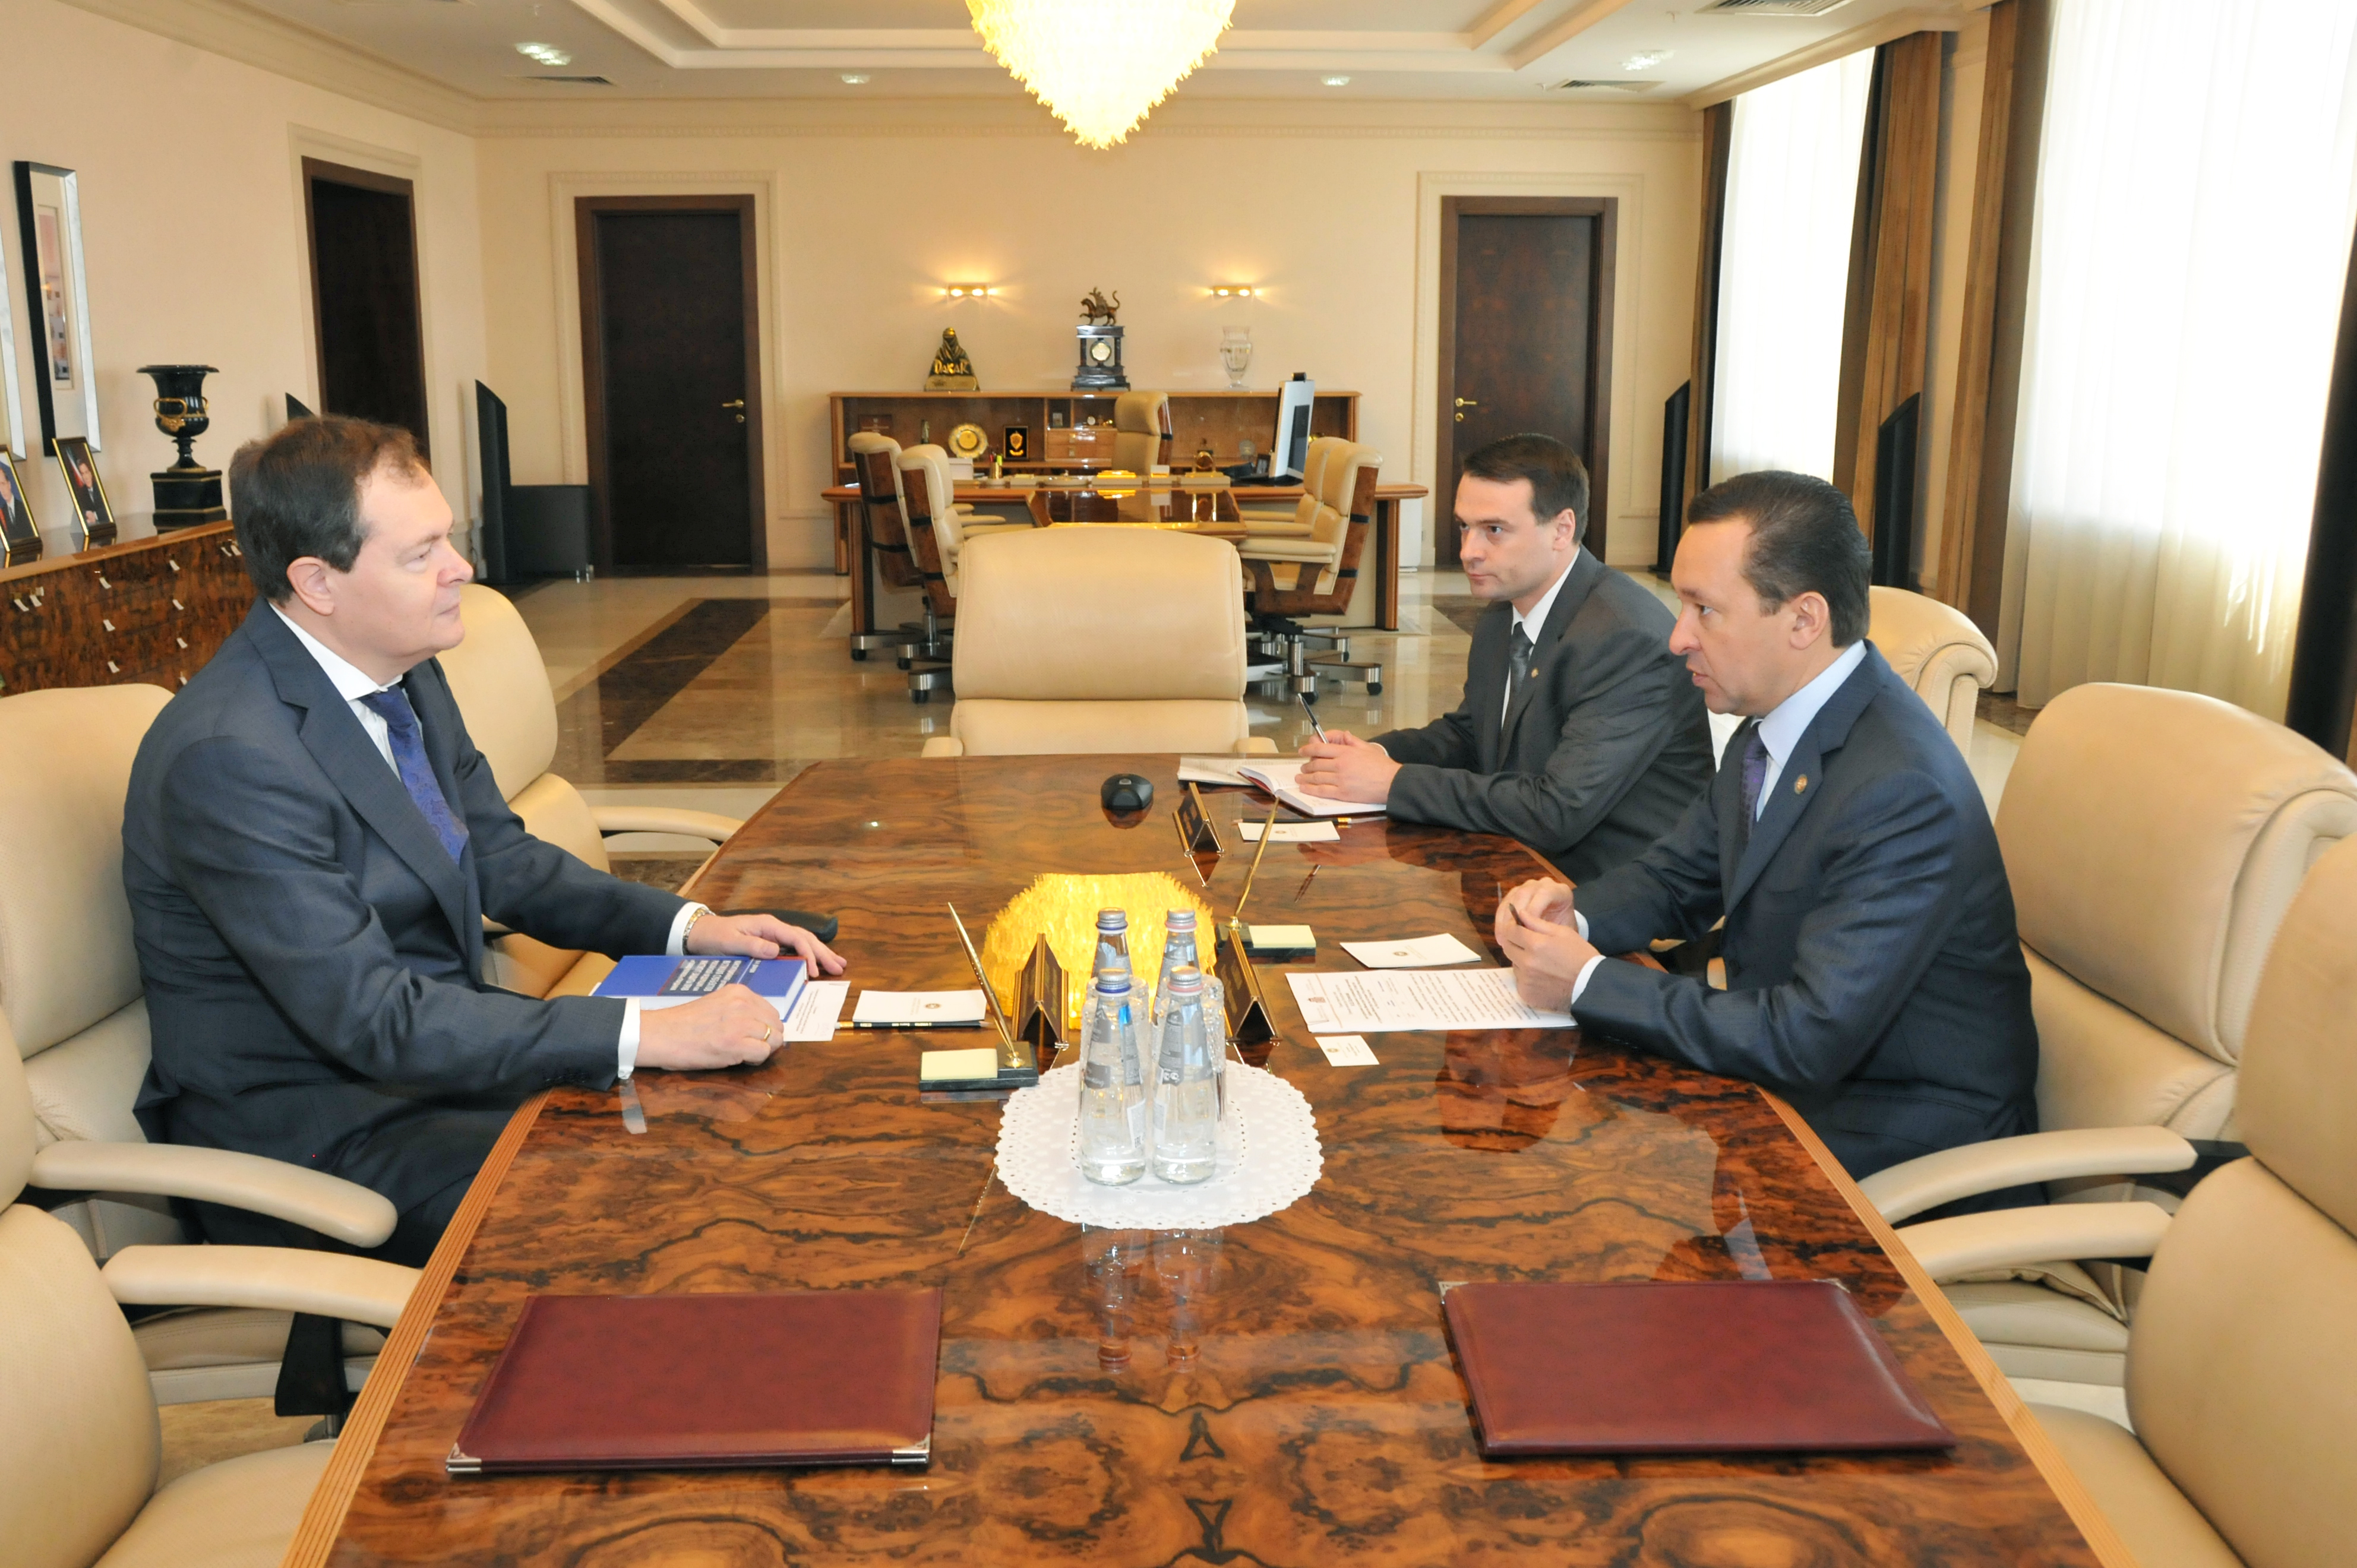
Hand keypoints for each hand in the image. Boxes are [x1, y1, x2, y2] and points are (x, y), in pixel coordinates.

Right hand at [634, 983, 781, 1071]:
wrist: (660, 1035)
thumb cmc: (685, 1024)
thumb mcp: (718, 1004)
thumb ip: (741, 1009)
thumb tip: (766, 1025)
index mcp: (739, 992)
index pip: (771, 1011)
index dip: (765, 1028)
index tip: (751, 1036)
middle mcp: (743, 1003)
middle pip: (777, 1026)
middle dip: (768, 1040)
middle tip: (748, 1047)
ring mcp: (740, 1023)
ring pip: (775, 1040)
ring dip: (762, 1050)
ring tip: (742, 1053)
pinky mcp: (735, 1044)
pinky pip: (764, 1053)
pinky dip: (755, 1059)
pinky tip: (739, 1058)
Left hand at [687, 911, 845, 975]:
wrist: (701, 933)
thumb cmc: (715, 936)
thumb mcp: (731, 941)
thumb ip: (753, 945)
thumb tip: (776, 950)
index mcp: (767, 925)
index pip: (795, 937)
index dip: (808, 953)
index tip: (814, 970)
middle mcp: (774, 928)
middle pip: (805, 938)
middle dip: (823, 953)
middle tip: (839, 967)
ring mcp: (773, 935)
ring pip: (803, 942)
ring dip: (821, 953)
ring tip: (838, 964)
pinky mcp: (770, 943)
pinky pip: (794, 948)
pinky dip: (808, 955)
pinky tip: (817, 963)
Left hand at [1297, 732, 1399, 803]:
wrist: (1392, 783)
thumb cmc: (1382, 766)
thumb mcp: (1368, 748)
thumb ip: (1353, 741)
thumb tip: (1344, 735)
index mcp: (1346, 752)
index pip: (1320, 748)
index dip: (1308, 749)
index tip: (1302, 750)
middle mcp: (1340, 765)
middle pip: (1315, 763)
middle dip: (1306, 765)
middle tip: (1303, 767)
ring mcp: (1340, 780)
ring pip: (1316, 777)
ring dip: (1305, 777)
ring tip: (1300, 777)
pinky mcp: (1342, 793)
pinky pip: (1322, 791)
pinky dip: (1310, 789)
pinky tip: (1304, 787)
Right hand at [1496, 877, 1575, 938]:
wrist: (1562, 925)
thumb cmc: (1564, 929)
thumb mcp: (1563, 931)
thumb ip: (1550, 931)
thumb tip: (1532, 937)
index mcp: (1560, 891)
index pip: (1544, 894)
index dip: (1534, 910)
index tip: (1527, 930)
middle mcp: (1543, 884)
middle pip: (1524, 894)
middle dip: (1515, 917)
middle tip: (1511, 937)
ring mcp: (1527, 887)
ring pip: (1511, 899)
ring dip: (1505, 921)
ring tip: (1504, 940)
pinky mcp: (1515, 893)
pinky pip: (1504, 905)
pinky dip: (1500, 922)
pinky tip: (1501, 936)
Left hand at [1496, 882, 1598, 1011]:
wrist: (1590, 985)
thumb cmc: (1580, 956)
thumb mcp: (1563, 933)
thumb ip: (1537, 923)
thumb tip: (1520, 914)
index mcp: (1536, 944)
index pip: (1510, 931)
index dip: (1513, 927)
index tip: (1517, 928)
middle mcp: (1527, 963)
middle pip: (1508, 947)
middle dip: (1515, 942)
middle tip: (1528, 944)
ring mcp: (1526, 980)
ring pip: (1514, 964)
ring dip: (1521, 961)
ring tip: (1540, 962)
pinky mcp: (1527, 994)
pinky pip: (1520, 981)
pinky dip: (1527, 978)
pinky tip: (1542, 977)